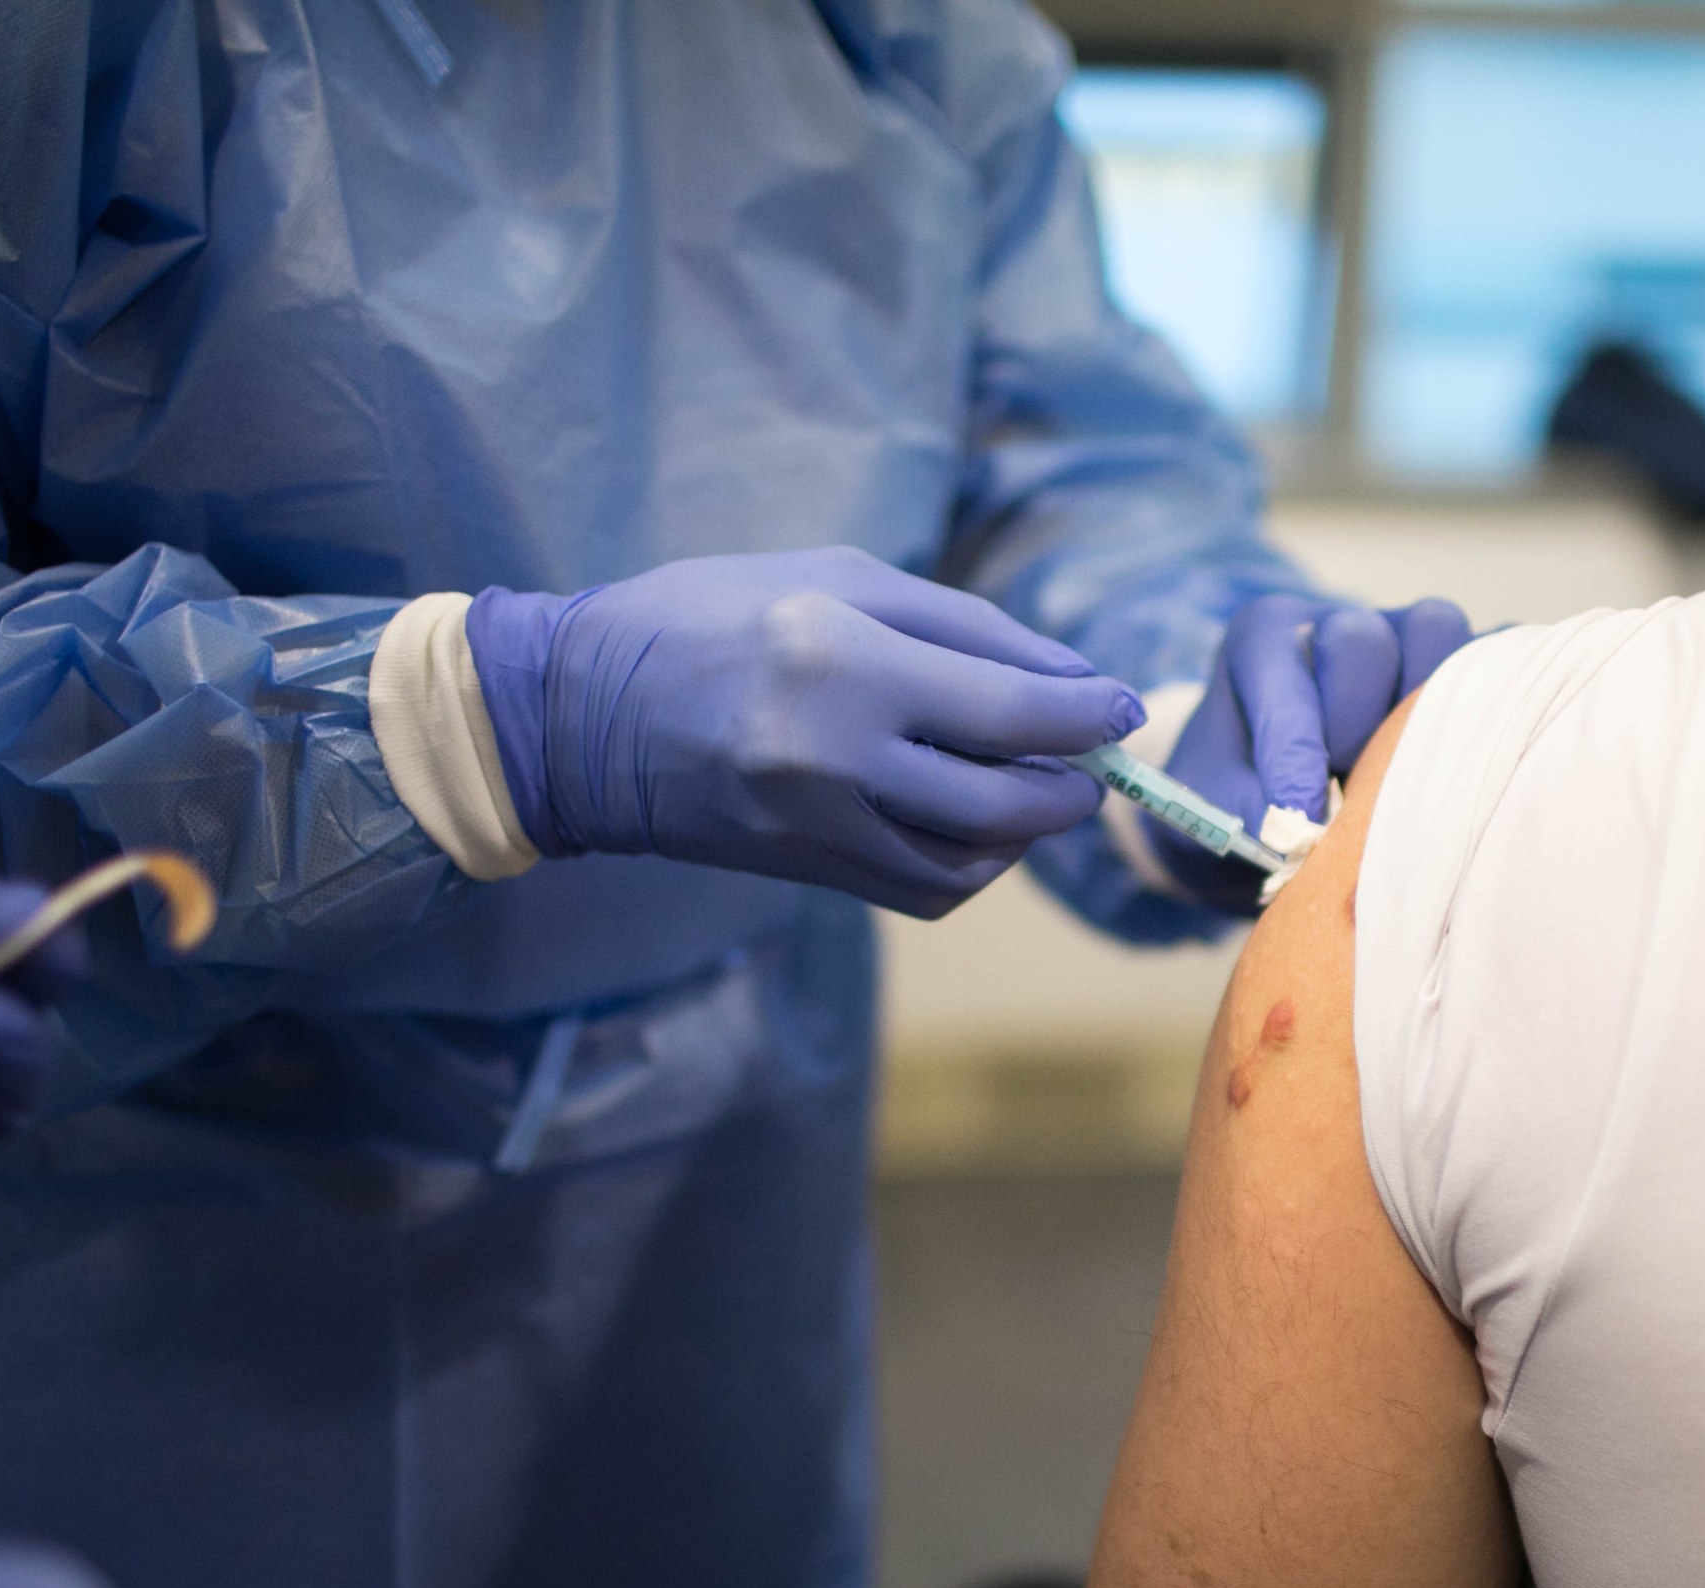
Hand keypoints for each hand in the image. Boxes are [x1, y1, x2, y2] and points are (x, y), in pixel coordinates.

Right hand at [464, 546, 1145, 918]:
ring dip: (1028, 830)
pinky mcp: (808, 869)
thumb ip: (963, 626)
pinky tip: (977, 827)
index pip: (1009, 707)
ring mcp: (819, 824)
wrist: (582, 716)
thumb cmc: (712, 615)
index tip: (1122, 707)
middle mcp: (835, 753)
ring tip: (1035, 788)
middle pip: (1005, 796)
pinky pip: (925, 890)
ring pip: (972, 857)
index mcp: (843, 659)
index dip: (1085, 714)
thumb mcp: (837, 580)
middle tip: (1087, 758)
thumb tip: (1071, 680)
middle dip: (1070, 782)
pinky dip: (974, 866)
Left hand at [1155, 596, 1473, 913]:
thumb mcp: (1215, 808)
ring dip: (1425, 704)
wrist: (1268, 800)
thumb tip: (1313, 833)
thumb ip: (1251, 812)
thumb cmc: (1238, 796)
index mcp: (1263, 642)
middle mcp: (1335, 625)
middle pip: (1361, 638)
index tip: (1296, 813)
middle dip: (1353, 719)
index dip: (1292, 750)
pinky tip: (1468, 759)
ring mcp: (1402, 635)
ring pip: (1434, 629)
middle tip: (1343, 779)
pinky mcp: (1455, 660)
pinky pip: (1492, 653)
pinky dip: (1490, 700)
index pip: (1281, 674)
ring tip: (1402, 770)